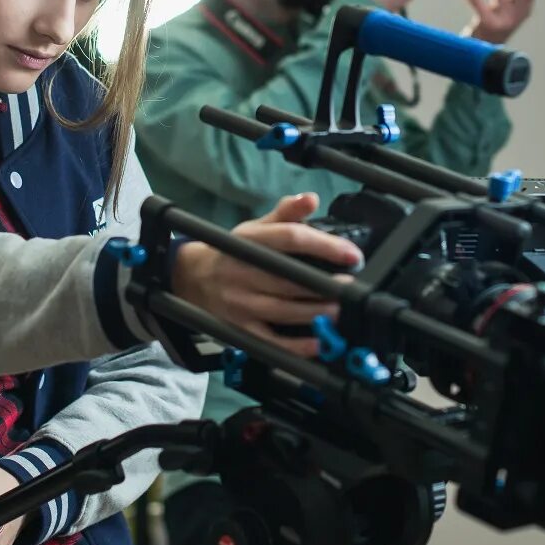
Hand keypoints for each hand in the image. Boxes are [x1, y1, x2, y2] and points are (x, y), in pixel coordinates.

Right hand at [171, 193, 360, 356]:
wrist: (192, 278)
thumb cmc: (233, 252)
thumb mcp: (255, 228)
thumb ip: (285, 213)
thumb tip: (310, 198)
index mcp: (250, 241)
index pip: (290, 239)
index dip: (323, 246)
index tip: (351, 254)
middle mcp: (244, 271)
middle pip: (288, 278)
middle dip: (324, 285)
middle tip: (352, 288)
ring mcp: (240, 302)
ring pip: (282, 310)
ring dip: (314, 313)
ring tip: (342, 313)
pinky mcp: (240, 329)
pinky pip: (270, 341)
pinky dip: (295, 346)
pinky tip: (318, 345)